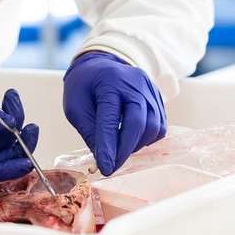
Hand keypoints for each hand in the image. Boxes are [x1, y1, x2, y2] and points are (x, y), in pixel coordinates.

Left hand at [62, 52, 166, 175]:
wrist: (98, 66)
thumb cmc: (83, 86)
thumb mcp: (75, 107)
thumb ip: (89, 131)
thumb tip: (103, 159)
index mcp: (108, 81)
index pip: (111, 119)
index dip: (109, 147)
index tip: (105, 168)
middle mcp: (133, 82)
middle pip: (138, 123)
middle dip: (125, 150)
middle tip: (112, 165)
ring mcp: (149, 88)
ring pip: (153, 126)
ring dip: (137, 145)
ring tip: (119, 148)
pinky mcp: (157, 96)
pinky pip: (159, 124)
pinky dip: (146, 137)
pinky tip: (131, 138)